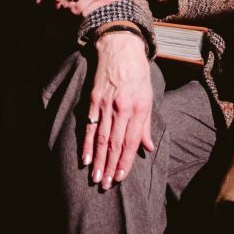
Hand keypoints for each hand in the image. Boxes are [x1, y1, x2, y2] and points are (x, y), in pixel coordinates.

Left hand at [47, 0, 173, 14]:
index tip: (55, 7)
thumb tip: (38, 3)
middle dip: (64, 11)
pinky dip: (87, 17)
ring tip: (81, 11)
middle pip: (66, 4)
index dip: (53, 4)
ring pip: (77, 12)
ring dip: (76, 15)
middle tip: (66, 14)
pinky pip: (90, 14)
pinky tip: (91, 12)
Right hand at [84, 31, 156, 187]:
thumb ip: (145, 125)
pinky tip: (85, 157)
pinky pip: (89, 125)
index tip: (119, 178)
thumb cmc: (138, 74)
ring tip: (94, 177)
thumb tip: (147, 148)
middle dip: (109, 167)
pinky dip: (86, 142)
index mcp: (138, 109)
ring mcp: (106, 104)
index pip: (131, 142)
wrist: (121, 48)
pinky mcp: (93, 100)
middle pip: (114, 143)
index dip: (124, 162)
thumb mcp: (148, 98)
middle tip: (104, 185)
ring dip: (97, 160)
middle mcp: (122, 109)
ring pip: (100, 138)